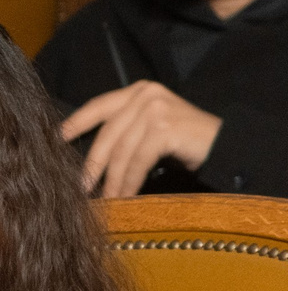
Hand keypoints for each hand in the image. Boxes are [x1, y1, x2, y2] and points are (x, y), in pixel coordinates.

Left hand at [60, 82, 222, 198]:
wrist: (229, 146)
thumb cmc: (189, 142)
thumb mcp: (153, 128)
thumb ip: (127, 130)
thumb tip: (91, 157)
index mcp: (141, 90)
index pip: (100, 106)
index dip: (76, 123)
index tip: (56, 140)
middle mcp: (147, 94)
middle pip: (108, 133)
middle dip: (93, 164)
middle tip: (80, 188)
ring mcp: (157, 109)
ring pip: (122, 150)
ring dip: (112, 179)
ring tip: (107, 199)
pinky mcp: (165, 128)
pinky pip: (138, 160)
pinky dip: (130, 181)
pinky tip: (126, 196)